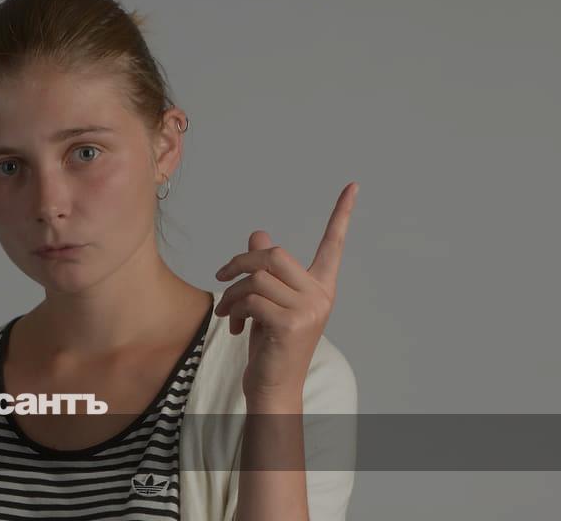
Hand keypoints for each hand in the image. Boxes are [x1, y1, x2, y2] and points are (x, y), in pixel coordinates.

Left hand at [213, 182, 357, 401]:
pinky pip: (252, 299)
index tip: (353, 187)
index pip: (333, 245)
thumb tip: (257, 235)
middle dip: (241, 262)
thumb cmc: (271, 345)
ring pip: (258, 278)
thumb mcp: (267, 302)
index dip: (342, 215)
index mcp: (320, 287)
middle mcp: (321, 295)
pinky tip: (234, 327)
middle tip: (221, 277)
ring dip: (232, 293)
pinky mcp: (291, 324)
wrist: (273, 387)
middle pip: (275, 254)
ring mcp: (309, 310)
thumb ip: (266, 270)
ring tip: (228, 313)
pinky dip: (234, 310)